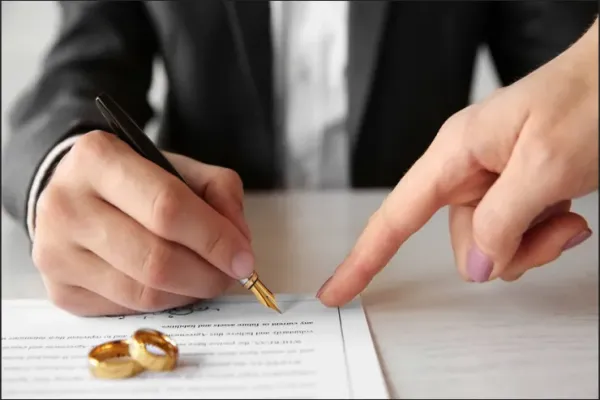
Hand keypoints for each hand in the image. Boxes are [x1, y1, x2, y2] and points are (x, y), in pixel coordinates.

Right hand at [33, 130, 253, 315]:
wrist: (75, 194)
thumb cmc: (135, 180)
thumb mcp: (179, 167)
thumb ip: (218, 192)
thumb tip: (239, 242)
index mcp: (97, 158)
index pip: (167, 208)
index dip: (214, 238)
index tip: (244, 258)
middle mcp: (66, 205)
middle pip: (155, 259)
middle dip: (207, 274)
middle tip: (232, 275)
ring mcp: (55, 252)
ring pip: (143, 292)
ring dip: (190, 292)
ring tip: (207, 279)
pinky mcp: (59, 290)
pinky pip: (127, 309)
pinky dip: (164, 302)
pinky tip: (175, 286)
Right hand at [318, 19, 597, 305]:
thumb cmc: (591, 95)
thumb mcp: (546, 164)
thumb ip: (503, 220)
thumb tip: (477, 265)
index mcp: (455, 152)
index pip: (394, 217)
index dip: (362, 259)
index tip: (337, 290)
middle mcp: (467, 169)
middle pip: (462, 243)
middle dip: (508, 250)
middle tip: (550, 224)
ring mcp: (493, 181)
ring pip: (494, 245)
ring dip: (535, 243)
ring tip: (566, 212)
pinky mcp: (517, 189)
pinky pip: (517, 236)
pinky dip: (546, 236)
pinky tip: (568, 211)